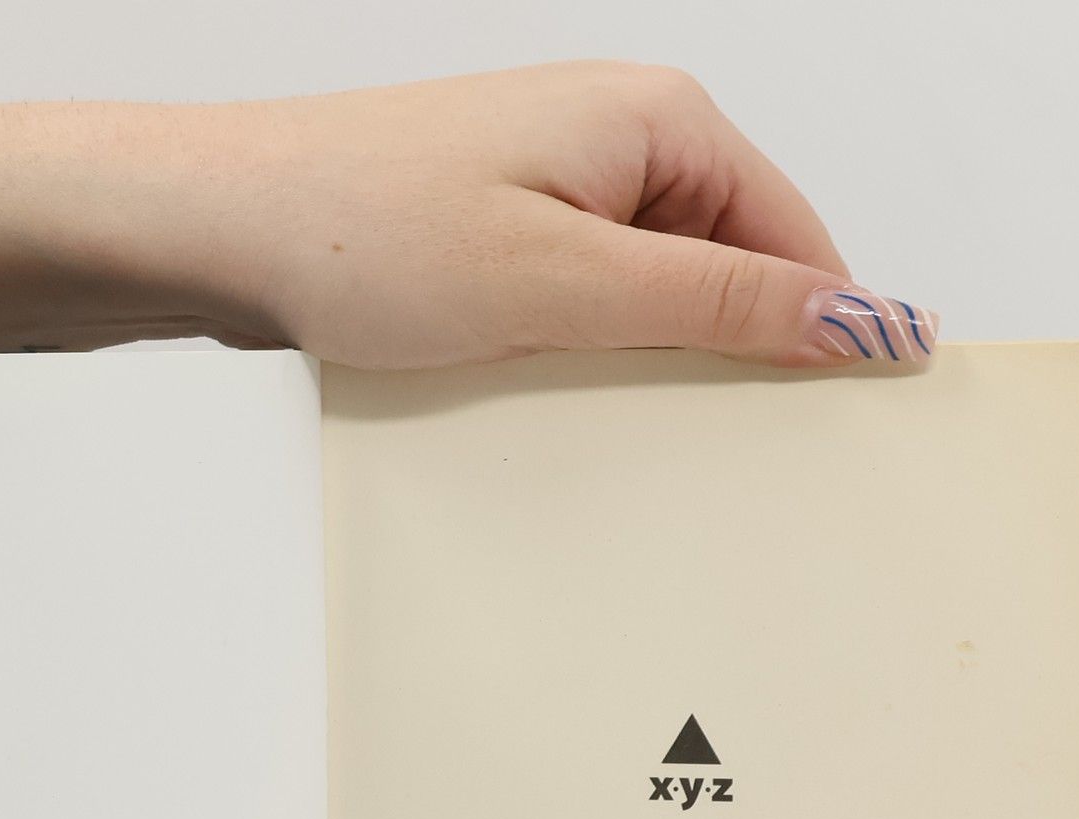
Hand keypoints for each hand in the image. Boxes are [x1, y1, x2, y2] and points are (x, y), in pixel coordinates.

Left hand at [159, 63, 935, 369]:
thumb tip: (853, 317)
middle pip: (729, 265)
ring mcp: (557, 184)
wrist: (225, 226)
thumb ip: (717, 304)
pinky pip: (587, 300)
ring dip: (641, 360)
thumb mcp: (567, 283)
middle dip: (721, 354)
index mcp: (657, 118)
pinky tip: (545, 388)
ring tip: (590, 402)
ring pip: (653, 292)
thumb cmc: (365, 228)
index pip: (795, 237)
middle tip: (693, 439)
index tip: (830, 425)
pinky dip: (582, 351)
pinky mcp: (508, 229)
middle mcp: (615, 138)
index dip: (821, 334)